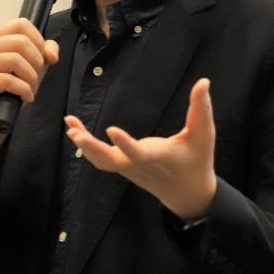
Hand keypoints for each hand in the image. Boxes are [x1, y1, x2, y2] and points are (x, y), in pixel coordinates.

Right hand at [0, 18, 59, 170]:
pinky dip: (24, 90)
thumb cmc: (14, 85)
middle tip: (36, 78)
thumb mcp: (34, 63)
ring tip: (31, 89)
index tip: (42, 58)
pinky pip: (8, 81)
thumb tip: (51, 55)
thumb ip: (47, 50)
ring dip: (31, 79)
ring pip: (15, 60)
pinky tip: (25, 97)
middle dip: (37, 63)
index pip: (22, 24)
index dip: (39, 40)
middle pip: (21, 42)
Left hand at [65, 77, 217, 219]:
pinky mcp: (123, 167)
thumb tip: (203, 81)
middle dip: (92, 148)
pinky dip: (88, 146)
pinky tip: (76, 131)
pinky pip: (101, 159)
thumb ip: (201, 108)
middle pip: (109, 161)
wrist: (188, 192)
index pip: (138, 152)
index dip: (125, 143)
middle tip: (74, 133)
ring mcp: (129, 168)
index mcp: (157, 157)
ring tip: (70, 124)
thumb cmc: (197, 161)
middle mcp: (138, 165)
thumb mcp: (204, 134)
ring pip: (101, 161)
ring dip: (85, 144)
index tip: (110, 130)